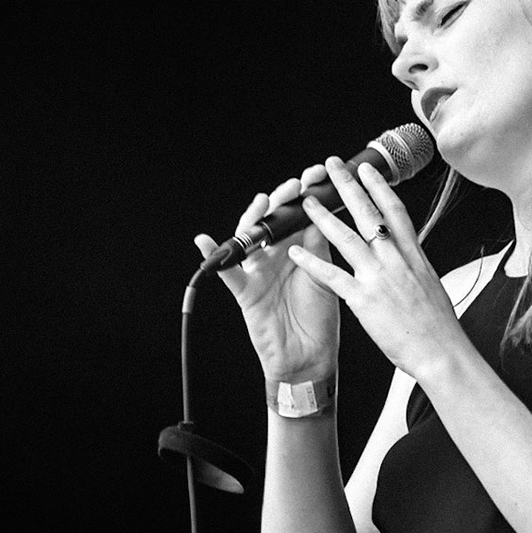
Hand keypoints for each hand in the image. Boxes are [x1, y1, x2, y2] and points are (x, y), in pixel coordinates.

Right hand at [194, 162, 341, 379]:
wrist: (310, 357)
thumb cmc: (320, 317)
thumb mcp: (326, 275)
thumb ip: (321, 245)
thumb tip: (325, 209)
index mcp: (301, 248)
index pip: (300, 212)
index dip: (307, 192)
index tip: (318, 175)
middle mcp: (277, 255)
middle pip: (274, 219)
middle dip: (282, 198)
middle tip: (295, 185)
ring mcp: (259, 270)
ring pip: (250, 237)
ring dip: (254, 218)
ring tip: (262, 203)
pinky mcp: (245, 291)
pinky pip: (226, 272)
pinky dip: (213, 256)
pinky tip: (204, 240)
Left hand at [287, 157, 467, 382]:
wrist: (442, 351)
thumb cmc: (439, 327)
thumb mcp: (431, 286)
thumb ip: (414, 268)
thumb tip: (408, 259)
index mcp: (414, 256)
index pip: (395, 212)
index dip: (379, 188)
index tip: (367, 170)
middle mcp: (396, 261)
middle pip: (368, 215)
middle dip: (349, 187)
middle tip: (332, 166)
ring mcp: (379, 277)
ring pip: (347, 238)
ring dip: (323, 217)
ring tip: (307, 201)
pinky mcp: (364, 299)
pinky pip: (332, 275)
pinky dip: (311, 262)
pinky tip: (295, 251)